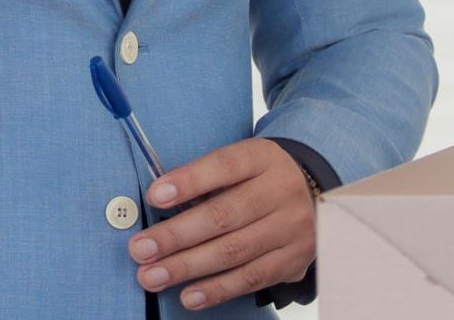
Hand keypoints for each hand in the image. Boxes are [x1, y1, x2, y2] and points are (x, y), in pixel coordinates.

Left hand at [128, 137, 315, 310]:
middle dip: (176, 236)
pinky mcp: (295, 260)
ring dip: (188, 267)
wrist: (313, 193)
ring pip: (234, 252)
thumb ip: (205, 180)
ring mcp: (292, 229)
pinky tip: (188, 295)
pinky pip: (252, 279)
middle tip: (140, 249)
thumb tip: (159, 202)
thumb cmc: (257, 178)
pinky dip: (217, 289)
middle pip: (224, 216)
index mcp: (262, 158)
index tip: (154, 196)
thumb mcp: (239, 163)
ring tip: (153, 276)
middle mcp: (281, 192)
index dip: (188, 182)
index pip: (224, 166)